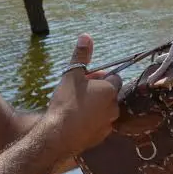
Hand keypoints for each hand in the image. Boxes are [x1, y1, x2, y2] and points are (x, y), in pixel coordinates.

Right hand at [43, 34, 120, 156]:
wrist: (58, 135)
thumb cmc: (67, 101)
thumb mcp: (72, 75)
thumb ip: (81, 56)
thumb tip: (86, 36)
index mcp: (110, 90)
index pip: (113, 77)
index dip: (100, 76)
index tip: (86, 78)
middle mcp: (114, 107)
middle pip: (109, 94)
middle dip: (98, 91)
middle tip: (78, 91)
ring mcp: (109, 124)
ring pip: (105, 110)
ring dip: (95, 106)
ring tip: (76, 107)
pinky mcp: (102, 137)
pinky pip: (100, 124)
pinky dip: (92, 121)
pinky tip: (77, 121)